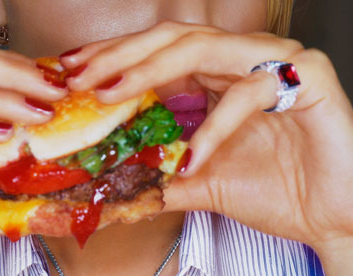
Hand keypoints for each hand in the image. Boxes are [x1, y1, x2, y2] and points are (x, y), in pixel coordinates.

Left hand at [59, 22, 352, 272]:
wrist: (330, 215)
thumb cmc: (273, 189)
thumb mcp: (202, 180)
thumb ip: (161, 173)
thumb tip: (115, 179)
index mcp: (217, 75)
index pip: (157, 52)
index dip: (114, 58)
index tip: (73, 73)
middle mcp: (242, 60)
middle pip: (171, 39)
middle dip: (119, 56)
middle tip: (79, 77)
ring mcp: (275, 63)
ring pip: (202, 48)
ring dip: (151, 70)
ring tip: (110, 94)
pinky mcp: (309, 79)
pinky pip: (249, 93)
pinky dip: (215, 127)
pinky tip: (192, 158)